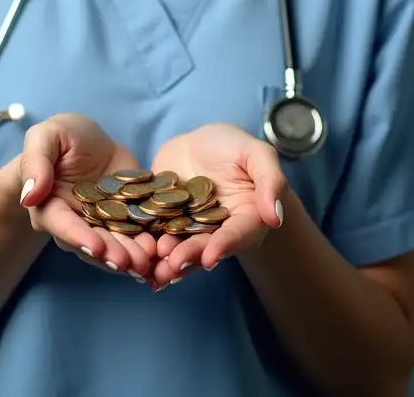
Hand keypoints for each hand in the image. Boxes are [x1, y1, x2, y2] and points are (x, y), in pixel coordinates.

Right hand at [16, 113, 156, 279]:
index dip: (79, 237)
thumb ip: (36, 162)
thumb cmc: (62, 136)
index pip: (62, 225)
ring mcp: (102, 224)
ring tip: (150, 260)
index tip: (97, 247)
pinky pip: (136, 234)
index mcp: (50, 206)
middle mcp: (76, 222)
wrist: (89, 141)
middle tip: (132, 262)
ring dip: (132, 255)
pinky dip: (148, 243)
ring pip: (116, 245)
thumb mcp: (46, 136)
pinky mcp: (126, 218)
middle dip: (112, 254)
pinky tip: (162, 250)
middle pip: (92, 242)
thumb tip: (30, 195)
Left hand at [149, 123, 286, 288]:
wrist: (198, 141)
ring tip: (153, 271)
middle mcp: (218, 230)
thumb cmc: (233, 146)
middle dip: (190, 257)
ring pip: (181, 248)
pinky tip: (138, 258)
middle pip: (206, 246)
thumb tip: (275, 217)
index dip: (225, 246)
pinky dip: (149, 248)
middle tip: (172, 265)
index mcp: (246, 217)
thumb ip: (270, 180)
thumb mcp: (256, 153)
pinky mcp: (165, 222)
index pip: (238, 234)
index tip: (211, 257)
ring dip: (168, 262)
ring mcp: (190, 228)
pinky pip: (158, 236)